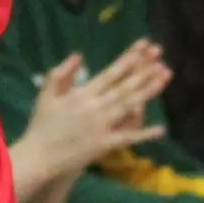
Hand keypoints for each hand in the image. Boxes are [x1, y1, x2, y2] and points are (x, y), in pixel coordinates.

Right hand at [21, 47, 168, 173]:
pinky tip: (161, 128)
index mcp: (82, 94)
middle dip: (144, 71)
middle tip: (162, 58)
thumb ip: (61, 74)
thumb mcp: (46, 95)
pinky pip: (127, 138)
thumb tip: (78, 54)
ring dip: (148, 92)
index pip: (110, 73)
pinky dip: (144, 134)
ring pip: (129, 106)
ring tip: (164, 78)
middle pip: (124, 87)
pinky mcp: (104, 145)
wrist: (39, 156)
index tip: (144, 46)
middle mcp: (94, 107)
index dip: (129, 58)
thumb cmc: (42, 125)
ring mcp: (101, 126)